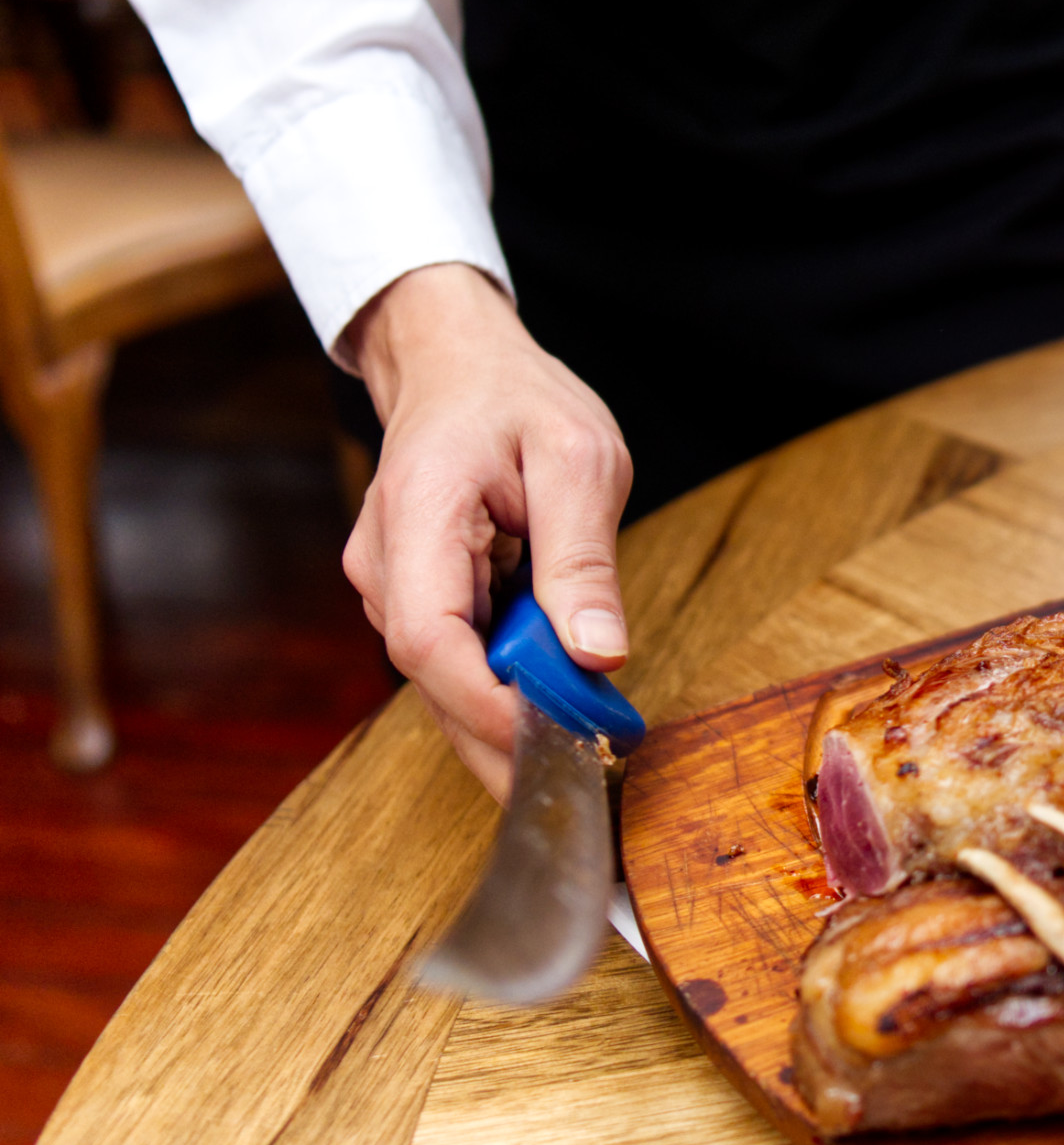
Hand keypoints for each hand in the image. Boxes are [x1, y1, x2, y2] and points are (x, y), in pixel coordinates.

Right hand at [342, 263, 633, 797]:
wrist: (458, 364)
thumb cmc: (517, 398)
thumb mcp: (578, 458)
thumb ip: (583, 557)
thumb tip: (597, 654)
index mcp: (419, 515)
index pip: (426, 638)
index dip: (486, 703)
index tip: (557, 736)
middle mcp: (384, 563)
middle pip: (433, 679)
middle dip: (505, 739)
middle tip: (586, 780)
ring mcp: (391, 585)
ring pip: (443, 681)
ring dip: (508, 722)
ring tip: (588, 750)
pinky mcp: (415, 598)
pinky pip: (455, 660)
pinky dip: (504, 691)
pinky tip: (558, 711)